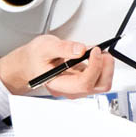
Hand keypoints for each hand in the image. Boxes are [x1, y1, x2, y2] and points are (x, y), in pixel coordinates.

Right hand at [0, 35, 114, 96]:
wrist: (29, 63)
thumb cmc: (34, 58)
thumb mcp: (45, 47)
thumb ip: (63, 48)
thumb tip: (81, 50)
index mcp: (58, 84)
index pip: (84, 83)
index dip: (94, 67)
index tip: (95, 51)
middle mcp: (70, 89)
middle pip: (97, 86)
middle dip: (105, 68)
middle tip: (103, 52)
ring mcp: (77, 87)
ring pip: (101, 84)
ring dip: (106, 68)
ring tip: (100, 52)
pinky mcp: (82, 81)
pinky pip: (98, 78)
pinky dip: (102, 66)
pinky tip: (96, 55)